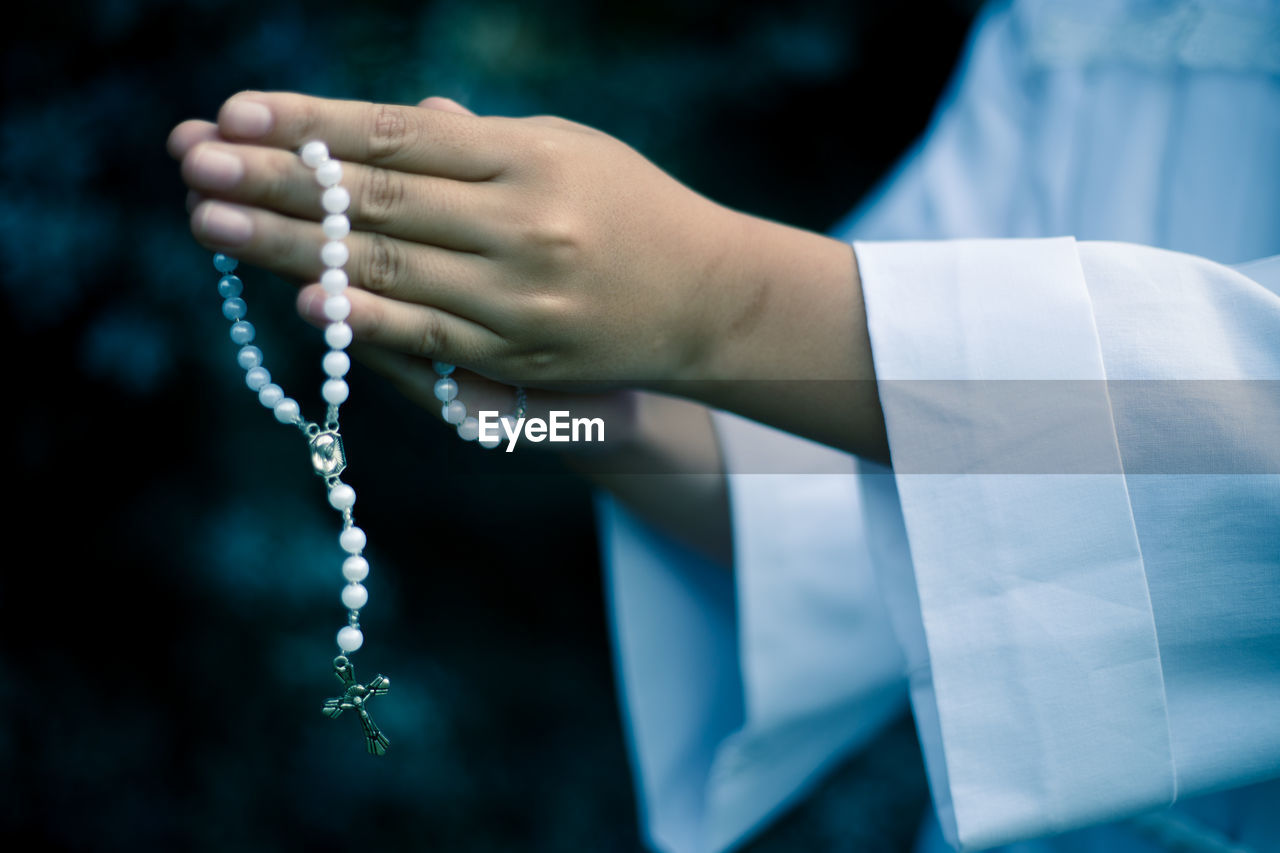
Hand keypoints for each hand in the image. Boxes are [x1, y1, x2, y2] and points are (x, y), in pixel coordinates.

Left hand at [170, 91, 746, 387]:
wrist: (711, 299)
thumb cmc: (628, 210)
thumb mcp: (565, 149)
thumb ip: (476, 143)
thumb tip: (389, 124)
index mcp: (529, 157)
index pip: (396, 138)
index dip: (311, 124)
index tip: (234, 112)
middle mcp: (523, 225)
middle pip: (378, 200)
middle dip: (276, 180)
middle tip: (191, 162)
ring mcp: (521, 298)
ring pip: (389, 269)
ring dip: (290, 247)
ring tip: (209, 222)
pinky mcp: (522, 357)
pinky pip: (430, 337)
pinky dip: (365, 321)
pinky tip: (299, 302)